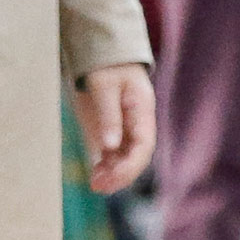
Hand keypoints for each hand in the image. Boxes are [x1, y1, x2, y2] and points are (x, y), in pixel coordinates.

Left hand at [77, 62, 156, 194]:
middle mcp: (138, 124)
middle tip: (99, 186)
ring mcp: (126, 128)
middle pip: (136, 156)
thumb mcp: (104, 86)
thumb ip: (108, 115)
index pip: (144, 145)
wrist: (104, 53)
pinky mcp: (112, 130)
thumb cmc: (107, 66)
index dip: (132, 164)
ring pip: (124, 158)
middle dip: (121, 174)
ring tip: (95, 185)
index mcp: (143, 111)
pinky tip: (95, 175)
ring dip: (112, 173)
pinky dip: (105, 166)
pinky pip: (112, 154)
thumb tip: (109, 145)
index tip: (114, 176)